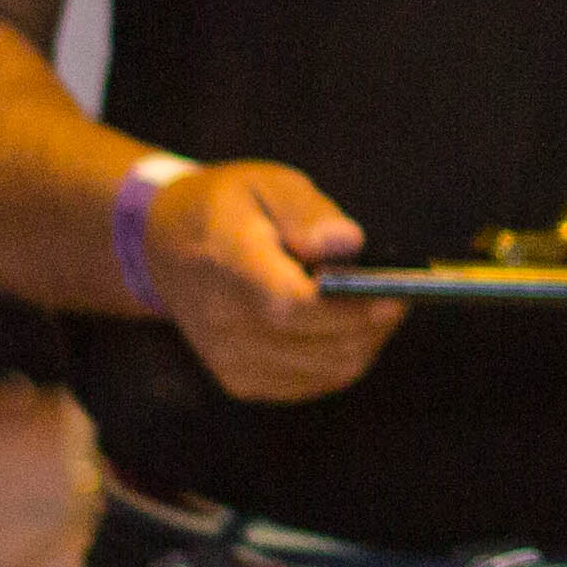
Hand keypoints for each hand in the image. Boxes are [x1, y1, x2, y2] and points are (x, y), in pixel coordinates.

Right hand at [141, 159, 402, 405]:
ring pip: (322, 371)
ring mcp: (228, 358)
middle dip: (372, 325)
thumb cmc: (225, 208)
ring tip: (381, 309)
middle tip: (403, 295)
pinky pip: (309, 383)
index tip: (395, 293)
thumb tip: (348, 244)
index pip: (291, 305)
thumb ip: (308, 211)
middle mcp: (222, 322)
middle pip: (316, 345)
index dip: (350, 308)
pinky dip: (340, 361)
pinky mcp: (238, 379)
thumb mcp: (265, 182)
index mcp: (227, 264)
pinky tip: (351, 330)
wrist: (162, 247)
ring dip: (364, 345)